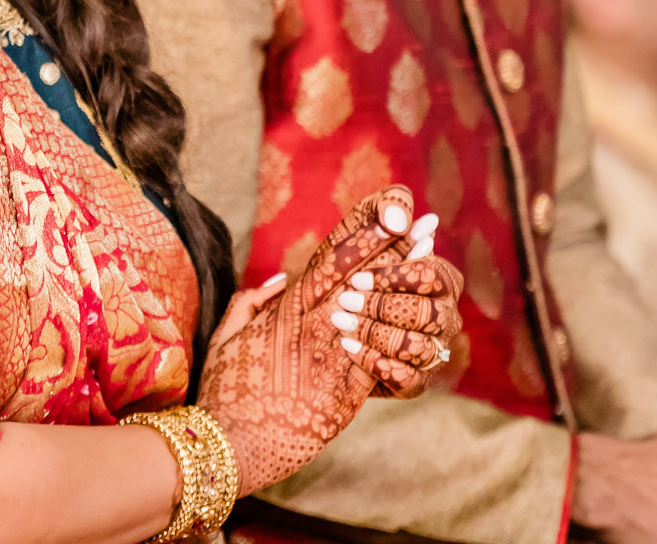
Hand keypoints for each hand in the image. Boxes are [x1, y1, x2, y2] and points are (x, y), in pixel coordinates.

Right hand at [196, 185, 464, 493]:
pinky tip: (423, 328)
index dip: (364, 231)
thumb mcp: (226, 336)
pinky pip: (383, 361)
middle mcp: (312, 324)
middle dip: (396, 246)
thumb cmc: (222, 393)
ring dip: (406, 286)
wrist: (227, 445)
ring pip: (378, 310)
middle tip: (426, 224)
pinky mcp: (345, 393)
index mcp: (286, 308)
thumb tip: (278, 283)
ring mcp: (331, 356)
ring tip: (433, 262)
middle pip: (362, 274)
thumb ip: (251, 304)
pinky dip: (403, 342)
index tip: (390, 211)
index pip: (331, 258)